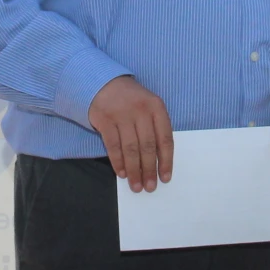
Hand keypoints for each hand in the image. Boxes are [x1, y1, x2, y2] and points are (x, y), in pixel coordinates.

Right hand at [88, 74, 173, 190]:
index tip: (166, 178)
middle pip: (147, 147)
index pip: (165, 139)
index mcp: (157, 107)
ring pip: (130, 149)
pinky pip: (113, 146)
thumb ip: (155, 128)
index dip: (166, 161)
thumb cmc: (130, 100)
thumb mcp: (148, 107)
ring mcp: (121, 114)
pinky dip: (117, 162)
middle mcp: (140, 110)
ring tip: (136, 186)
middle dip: (149, 170)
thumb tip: (158, 162)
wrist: (103, 82)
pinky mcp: (105, 119)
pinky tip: (121, 173)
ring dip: (133, 170)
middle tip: (149, 187)